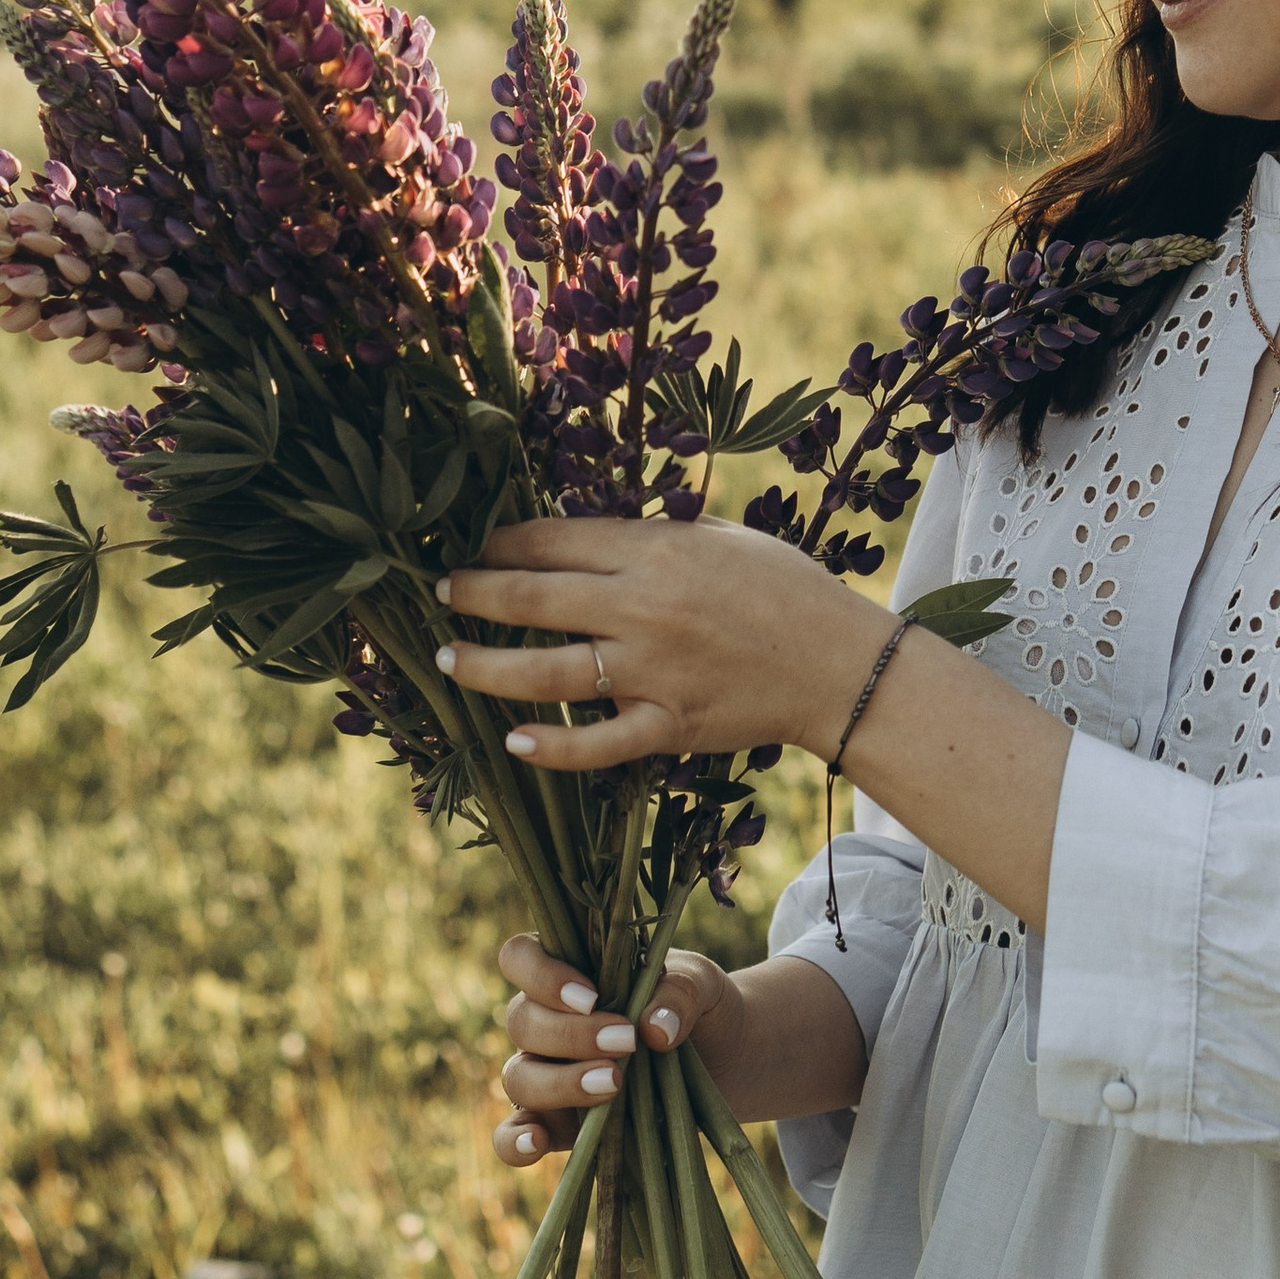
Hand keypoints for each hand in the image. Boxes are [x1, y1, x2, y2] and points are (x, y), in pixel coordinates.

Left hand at [436, 514, 886, 774]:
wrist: (839, 662)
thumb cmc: (782, 587)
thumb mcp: (717, 536)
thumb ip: (649, 536)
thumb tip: (581, 531)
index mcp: (654, 552)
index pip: (552, 540)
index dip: (501, 541)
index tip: (476, 545)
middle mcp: (642, 610)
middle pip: (531, 599)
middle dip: (473, 593)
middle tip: (440, 592)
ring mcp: (652, 672)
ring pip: (545, 672)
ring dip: (484, 666)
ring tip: (446, 658)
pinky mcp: (668, 725)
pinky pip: (597, 744)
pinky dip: (552, 747)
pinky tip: (514, 741)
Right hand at [492, 930, 730, 1172]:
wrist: (730, 1061)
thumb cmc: (704, 1008)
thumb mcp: (702, 984)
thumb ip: (679, 994)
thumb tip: (654, 1030)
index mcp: (571, 972)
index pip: (521, 958)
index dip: (542, 976)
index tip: (593, 997)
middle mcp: (549, 1021)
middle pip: (521, 1021)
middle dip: (570, 1035)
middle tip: (626, 1042)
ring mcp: (550, 1074)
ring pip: (518, 1077)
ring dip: (558, 1083)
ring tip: (614, 1084)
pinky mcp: (562, 1126)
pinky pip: (515, 1136)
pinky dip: (516, 1141)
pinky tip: (537, 1142)